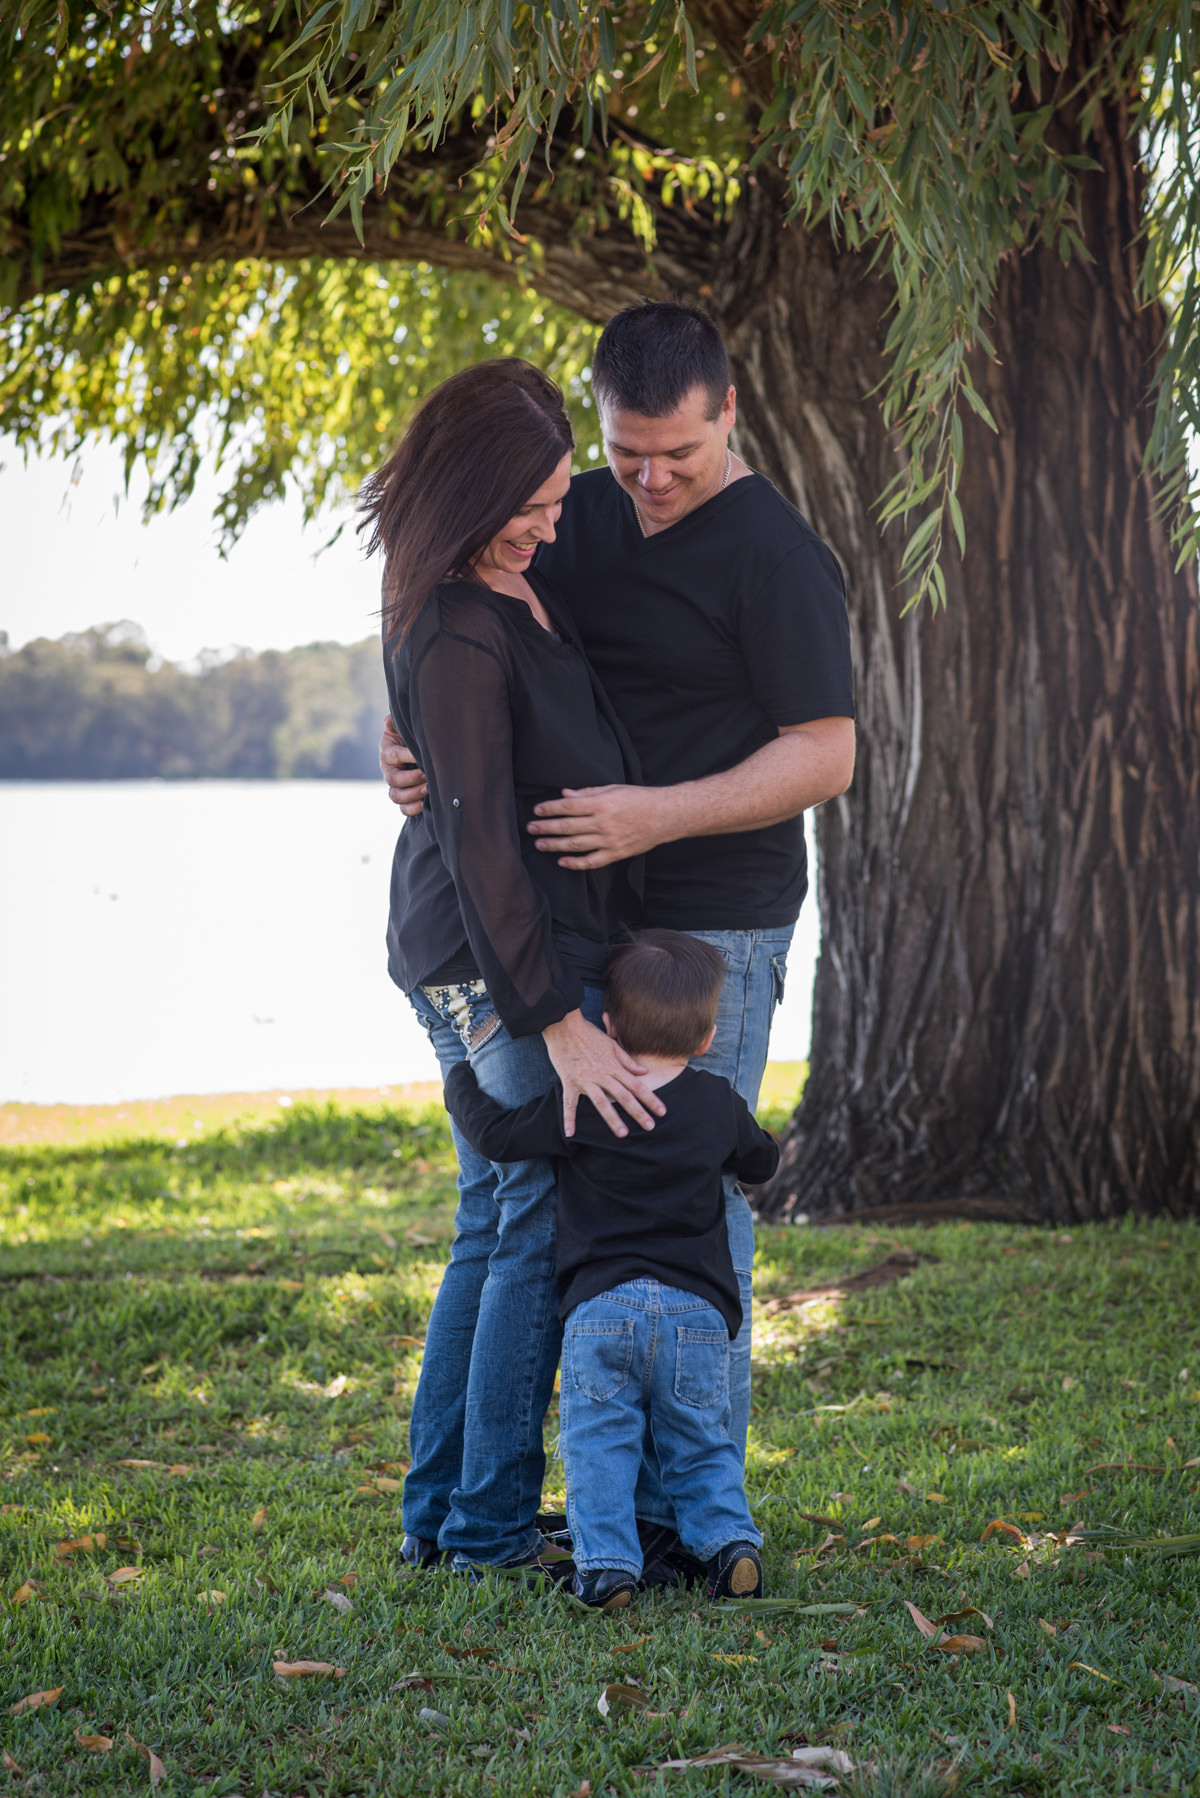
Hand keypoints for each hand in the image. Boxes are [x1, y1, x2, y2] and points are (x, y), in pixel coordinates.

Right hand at [379, 714, 428, 814]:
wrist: (414, 749)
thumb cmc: (409, 736)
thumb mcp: (402, 728)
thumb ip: (396, 723)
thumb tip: (389, 720)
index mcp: (387, 751)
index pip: (394, 755)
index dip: (408, 756)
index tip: (422, 755)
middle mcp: (388, 770)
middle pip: (393, 779)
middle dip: (411, 778)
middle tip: (427, 775)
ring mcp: (395, 786)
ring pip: (396, 796)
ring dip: (412, 794)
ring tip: (428, 789)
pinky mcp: (403, 798)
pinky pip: (403, 809)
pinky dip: (412, 809)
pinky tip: (424, 804)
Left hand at [526, 785, 672, 869]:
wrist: (665, 816)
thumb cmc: (639, 798)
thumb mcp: (613, 788)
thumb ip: (588, 792)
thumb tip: (565, 795)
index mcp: (602, 803)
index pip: (569, 806)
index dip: (550, 808)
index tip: (537, 810)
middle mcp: (604, 823)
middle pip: (568, 826)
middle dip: (546, 828)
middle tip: (531, 828)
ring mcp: (610, 840)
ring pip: (576, 845)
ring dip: (555, 845)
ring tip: (539, 844)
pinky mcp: (616, 853)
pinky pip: (592, 861)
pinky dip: (576, 863)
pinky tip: (562, 862)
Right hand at [541, 1010, 666, 1137]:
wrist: (563, 1024)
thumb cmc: (588, 1033)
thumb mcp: (611, 1043)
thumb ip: (627, 1060)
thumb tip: (643, 1073)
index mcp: (613, 1066)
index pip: (636, 1085)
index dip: (650, 1099)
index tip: (661, 1111)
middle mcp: (602, 1075)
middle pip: (623, 1096)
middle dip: (638, 1112)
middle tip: (650, 1127)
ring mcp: (585, 1080)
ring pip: (601, 1103)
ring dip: (612, 1119)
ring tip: (623, 1133)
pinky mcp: (569, 1082)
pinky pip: (569, 1103)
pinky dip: (569, 1118)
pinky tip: (571, 1133)